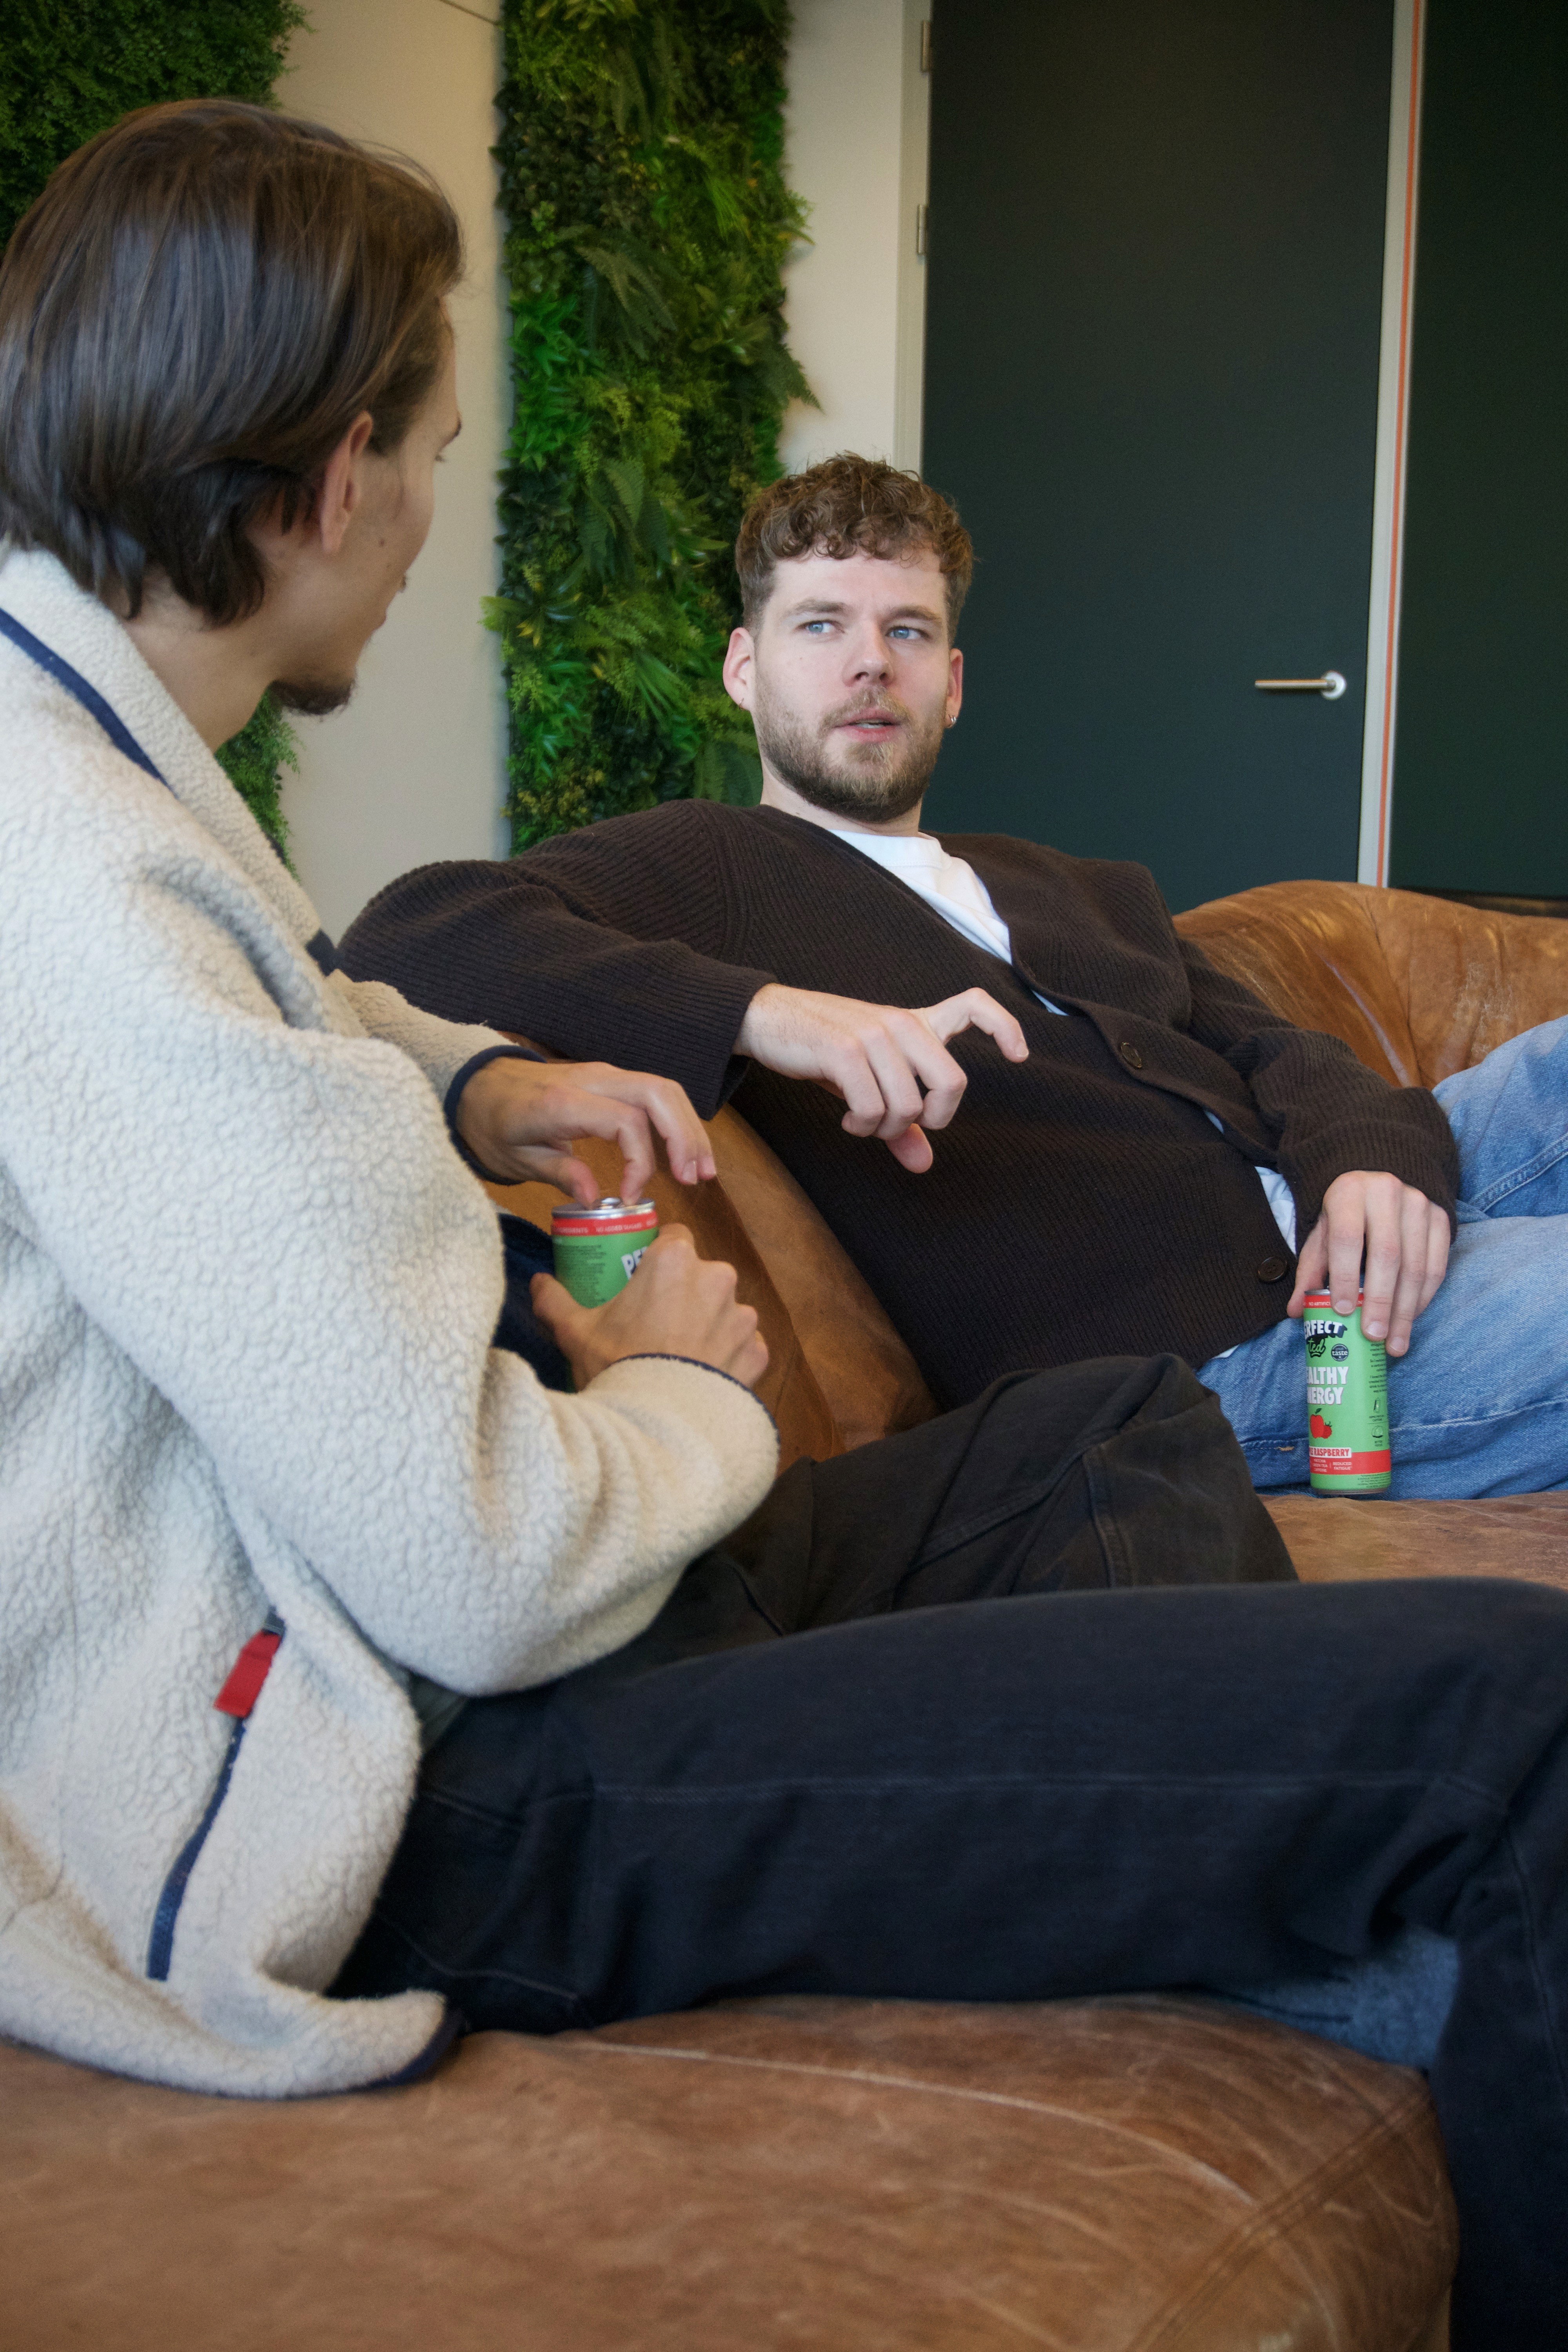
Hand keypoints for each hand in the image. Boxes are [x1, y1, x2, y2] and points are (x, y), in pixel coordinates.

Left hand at [454, 1057, 715, 1201]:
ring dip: (688, 1128)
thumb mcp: (514, 1158)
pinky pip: (651, 1093)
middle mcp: (590, 1080)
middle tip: (695, 1178)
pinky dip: (674, 1120)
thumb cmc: (490, 1123)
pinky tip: (683, 1152)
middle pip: (658, 1094)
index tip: (629, 1198)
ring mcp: (602, 1074)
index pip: (626, 1121)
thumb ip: (559, 1173)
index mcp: (563, 1102)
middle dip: (685, 1136)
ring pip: (662, 1090)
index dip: (639, 1161)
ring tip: (701, 1170)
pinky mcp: (608, 1079)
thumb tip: (594, 1200)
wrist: (474, 1084)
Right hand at [530, 1224, 767, 1389]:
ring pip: (724, 1310)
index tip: (646, 1278)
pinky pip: (742, 1345)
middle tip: (657, 1321)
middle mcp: (717, 1278)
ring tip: (679, 1353)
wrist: (657, 1426)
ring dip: (708, 1323)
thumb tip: (539, 1282)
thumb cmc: (617, 1367)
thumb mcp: (576, 1331)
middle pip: (702, 1273)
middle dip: (684, 1291)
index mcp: (675, 1260)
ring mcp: (741, 1317)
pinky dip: (727, 1356)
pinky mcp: (757, 1352)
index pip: (675, 1237)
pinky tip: (702, 1373)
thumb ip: (555, 1299)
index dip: (660, 1255)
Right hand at [735, 982, 1028, 1170]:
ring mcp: (874, 1034)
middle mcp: (901, 1023)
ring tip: (860, 1121)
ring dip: (884, 1129)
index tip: (1019, 1055)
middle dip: (934, 1117)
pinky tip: (846, 1120)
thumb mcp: (869, 1083)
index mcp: (914, 1023)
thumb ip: (900, 1121)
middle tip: (902, 1122)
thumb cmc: (824, 1051)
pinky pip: (871, 1108)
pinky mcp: (844, 1050)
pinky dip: (861, 1127)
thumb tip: (923, 1163)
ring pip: (907, 1106)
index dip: (1005, 1027)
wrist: (769, 1019)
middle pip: (952, 1081)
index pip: (973, 1006)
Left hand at [1287, 1170, 1450, 1355]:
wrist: (1379, 1182)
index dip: (1345, 1276)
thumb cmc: (1344, 1216)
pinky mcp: (1442, 1218)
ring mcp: (1419, 1204)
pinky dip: (1424, 1298)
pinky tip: (1410, 1319)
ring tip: (1395, 1343)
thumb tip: (1296, 1311)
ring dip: (1405, 1310)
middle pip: (1387, 1255)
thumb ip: (1310, 1271)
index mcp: (1349, 1192)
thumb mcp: (1322, 1235)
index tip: (1344, 1311)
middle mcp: (1387, 1192)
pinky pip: (1437, 1266)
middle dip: (1380, 1302)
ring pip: (1416, 1266)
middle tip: (1373, 1337)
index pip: (1347, 1238)